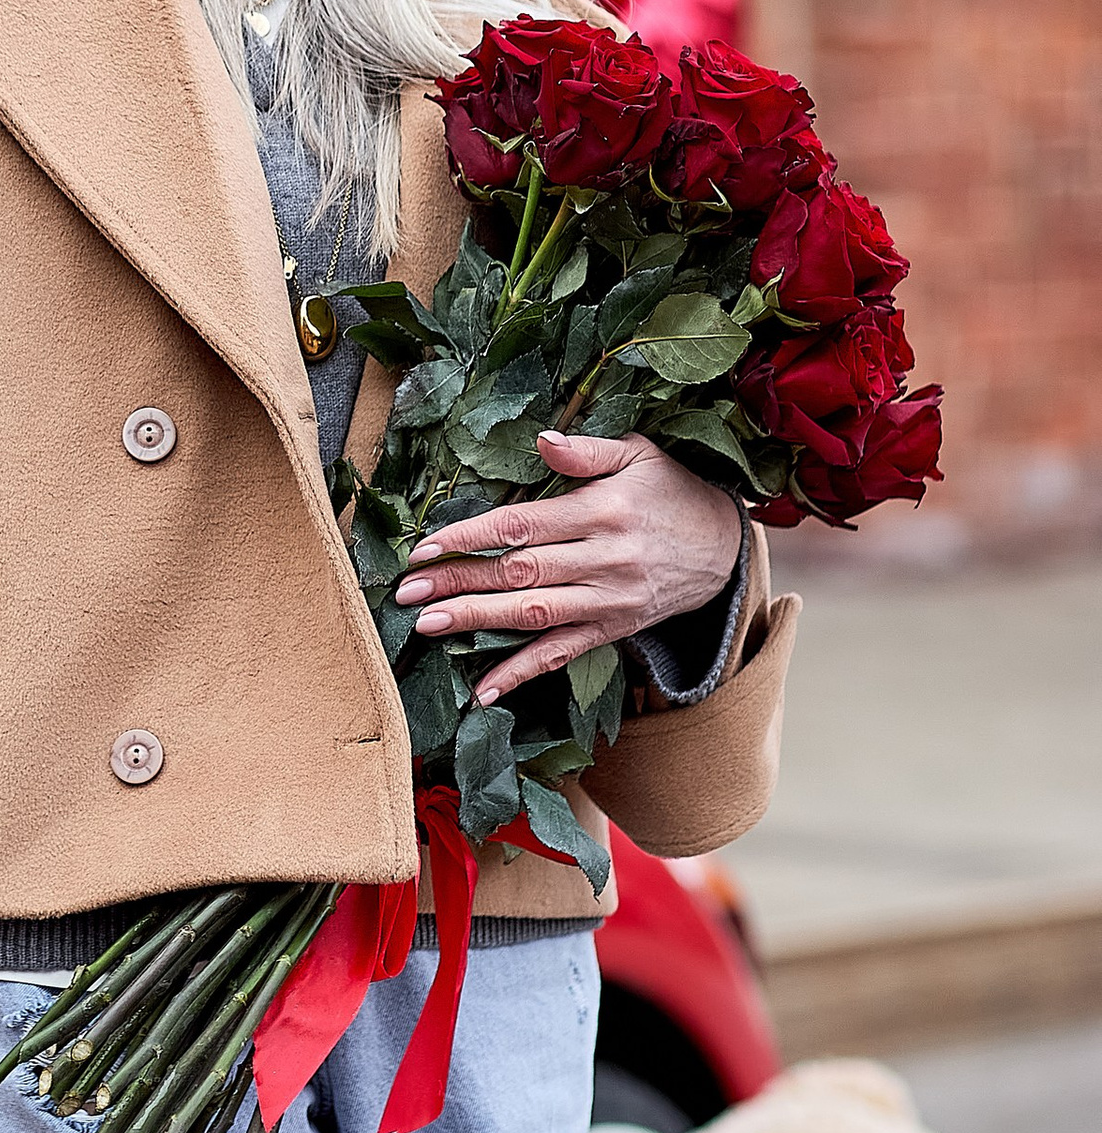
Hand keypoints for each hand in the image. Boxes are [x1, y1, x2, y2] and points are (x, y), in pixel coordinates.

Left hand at [392, 431, 740, 708]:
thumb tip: (542, 442)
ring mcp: (608, 601)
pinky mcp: (612, 630)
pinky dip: (521, 673)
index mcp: (602, 512)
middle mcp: (604, 561)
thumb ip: (586, 451)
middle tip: (408, 592)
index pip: (523, 526)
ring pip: (534, 615)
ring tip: (427, 626)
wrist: (724, 548)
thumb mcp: (638, 455)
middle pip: (520, 573)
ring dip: (477, 622)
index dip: (471, 537)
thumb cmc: (670, 492)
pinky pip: (562, 654)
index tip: (425, 546)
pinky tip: (483, 690)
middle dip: (459, 582)